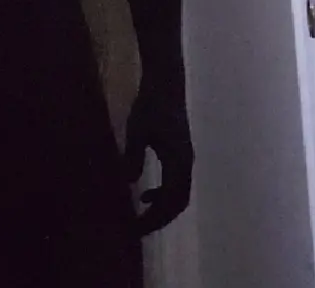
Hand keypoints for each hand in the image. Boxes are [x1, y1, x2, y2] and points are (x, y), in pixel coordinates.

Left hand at [123, 79, 193, 235]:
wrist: (166, 83)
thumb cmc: (151, 103)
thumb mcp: (137, 128)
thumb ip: (133, 154)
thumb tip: (129, 183)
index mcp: (178, 161)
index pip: (171, 201)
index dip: (155, 218)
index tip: (137, 229)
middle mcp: (186, 164)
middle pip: (178, 202)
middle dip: (159, 219)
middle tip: (137, 230)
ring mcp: (185, 158)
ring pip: (179, 195)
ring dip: (162, 209)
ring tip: (141, 218)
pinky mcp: (180, 153)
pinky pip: (176, 183)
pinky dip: (163, 195)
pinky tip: (145, 195)